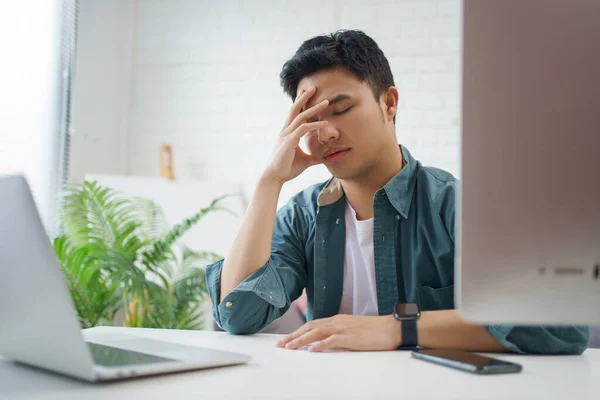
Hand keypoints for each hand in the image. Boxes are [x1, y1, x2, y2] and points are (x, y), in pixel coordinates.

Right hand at [263, 86, 328, 183]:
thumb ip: (314, 157)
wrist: (274, 177)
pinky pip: (303, 129)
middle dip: (304, 97)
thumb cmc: (287, 169)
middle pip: (295, 109)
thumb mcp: (305, 161)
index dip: (301, 103)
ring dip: (313, 108)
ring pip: (300, 116)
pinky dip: (314, 125)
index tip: (308, 93)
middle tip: (314, 87)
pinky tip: (325, 124)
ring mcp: (286, 135)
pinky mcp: (289, 142)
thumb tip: (325, 157)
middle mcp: (286, 131)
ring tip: (325, 102)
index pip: (294, 114)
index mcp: (288, 133)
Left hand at [275, 315, 401, 351]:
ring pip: (316, 332)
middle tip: (280, 345)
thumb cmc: (374, 331)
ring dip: (300, 340)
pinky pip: (331, 340)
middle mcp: (337, 322)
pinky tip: (311, 349)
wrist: (391, 328)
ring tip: (288, 347)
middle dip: (293, 336)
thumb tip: (325, 343)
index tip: (286, 339)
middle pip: (310, 327)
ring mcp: (343, 328)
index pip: (312, 324)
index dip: (298, 331)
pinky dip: (319, 344)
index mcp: (337, 319)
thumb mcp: (352, 330)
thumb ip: (338, 335)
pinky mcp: (350, 337)